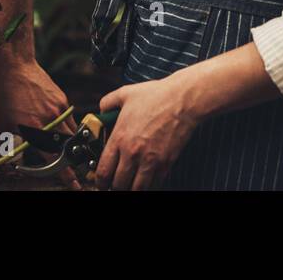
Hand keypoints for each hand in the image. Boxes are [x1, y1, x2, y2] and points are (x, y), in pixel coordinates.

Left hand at [0, 58, 80, 188]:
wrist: (14, 65)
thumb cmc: (4, 95)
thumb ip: (1, 149)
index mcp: (35, 129)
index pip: (54, 158)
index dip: (64, 173)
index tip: (74, 183)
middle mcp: (51, 119)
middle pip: (68, 146)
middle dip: (70, 158)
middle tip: (69, 164)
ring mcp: (59, 108)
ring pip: (71, 132)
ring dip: (66, 142)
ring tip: (58, 143)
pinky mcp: (62, 99)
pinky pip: (69, 118)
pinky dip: (64, 125)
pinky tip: (53, 123)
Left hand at [94, 75, 200, 190]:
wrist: (182, 100)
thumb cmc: (157, 95)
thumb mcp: (125, 93)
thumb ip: (108, 102)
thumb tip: (101, 109)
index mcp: (120, 137)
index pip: (103, 170)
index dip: (100, 182)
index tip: (101, 183)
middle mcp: (133, 153)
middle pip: (118, 184)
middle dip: (115, 188)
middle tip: (115, 185)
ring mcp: (150, 160)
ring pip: (136, 189)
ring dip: (131, 190)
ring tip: (130, 187)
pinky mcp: (166, 163)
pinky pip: (154, 185)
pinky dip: (149, 187)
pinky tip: (147, 183)